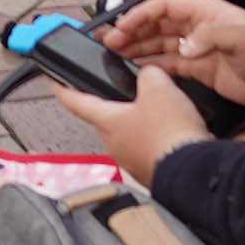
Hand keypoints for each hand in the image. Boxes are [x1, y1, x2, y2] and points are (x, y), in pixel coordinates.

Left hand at [67, 62, 211, 178]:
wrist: (192, 171)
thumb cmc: (169, 134)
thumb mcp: (159, 87)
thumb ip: (148, 74)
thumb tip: (149, 75)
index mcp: (107, 122)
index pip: (76, 102)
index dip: (62, 89)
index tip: (52, 82)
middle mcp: (113, 143)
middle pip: (107, 117)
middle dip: (116, 103)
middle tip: (128, 89)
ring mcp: (131, 160)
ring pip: (129, 132)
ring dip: (140, 121)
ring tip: (160, 109)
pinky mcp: (150, 169)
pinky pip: (148, 147)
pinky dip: (156, 137)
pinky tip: (172, 130)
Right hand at [104, 0, 244, 109]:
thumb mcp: (243, 36)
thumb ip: (212, 35)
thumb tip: (183, 45)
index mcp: (205, 12)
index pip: (164, 7)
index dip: (140, 15)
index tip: (121, 28)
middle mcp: (197, 27)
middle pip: (157, 26)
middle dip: (132, 32)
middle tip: (108, 43)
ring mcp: (197, 49)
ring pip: (159, 45)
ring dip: (137, 49)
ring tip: (113, 56)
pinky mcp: (200, 70)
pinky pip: (169, 65)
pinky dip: (151, 67)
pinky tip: (135, 71)